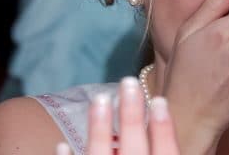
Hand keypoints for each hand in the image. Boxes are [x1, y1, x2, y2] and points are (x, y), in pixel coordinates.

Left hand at [56, 78, 179, 154]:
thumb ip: (166, 150)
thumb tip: (167, 120)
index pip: (167, 153)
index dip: (164, 128)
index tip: (160, 99)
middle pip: (135, 149)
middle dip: (131, 115)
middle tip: (128, 82)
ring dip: (99, 129)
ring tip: (99, 100)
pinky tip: (61, 145)